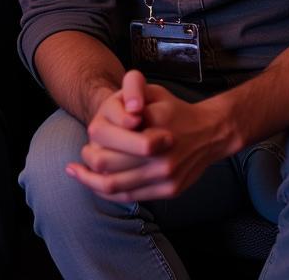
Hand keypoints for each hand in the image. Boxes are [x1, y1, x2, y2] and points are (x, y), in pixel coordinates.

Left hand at [69, 76, 232, 200]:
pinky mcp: (169, 191)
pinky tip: (98, 185)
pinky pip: (131, 197)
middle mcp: (159, 154)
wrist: (211, 133)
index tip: (88, 138)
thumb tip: (120, 112)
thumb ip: (132, 92)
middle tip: (81, 156)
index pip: (106, 137)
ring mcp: (165, 176)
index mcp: (152, 125)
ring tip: (77, 173)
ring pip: (115, 186)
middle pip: (105, 163)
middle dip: (87, 160)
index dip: (93, 139)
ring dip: (91, 181)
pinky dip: (110, 193)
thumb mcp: (153, 91)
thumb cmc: (174, 109)